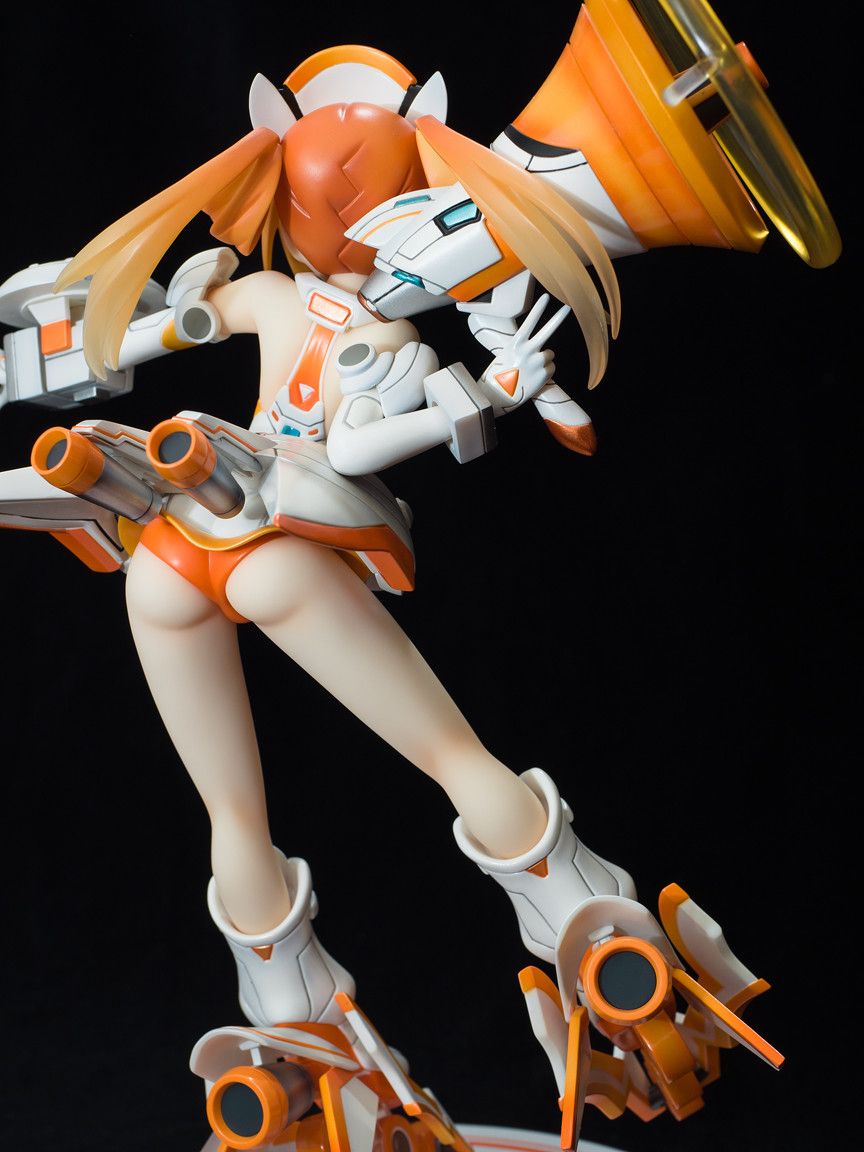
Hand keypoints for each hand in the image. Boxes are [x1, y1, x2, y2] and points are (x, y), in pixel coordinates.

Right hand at [479, 293, 569, 413]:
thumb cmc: (499, 374)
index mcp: (516, 344)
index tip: (546, 296)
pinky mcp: (544, 375)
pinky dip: (545, 372)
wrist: (499, 396)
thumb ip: (521, 348)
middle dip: (557, 318)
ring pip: (550, 354)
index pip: (529, 322)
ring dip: (544, 360)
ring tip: (531, 369)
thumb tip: (536, 350)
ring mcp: (537, 363)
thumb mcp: (506, 355)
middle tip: (567, 307)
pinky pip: (551, 368)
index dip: (538, 309)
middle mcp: (528, 351)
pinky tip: (534, 377)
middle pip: (547, 332)